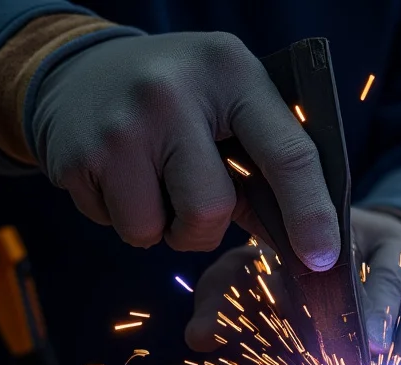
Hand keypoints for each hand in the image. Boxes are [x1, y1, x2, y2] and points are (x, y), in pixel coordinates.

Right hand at [30, 32, 338, 269]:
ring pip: (158, 230)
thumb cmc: (180, 97)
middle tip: (195, 201)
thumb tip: (302, 247)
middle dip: (208, 228)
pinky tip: (123, 178)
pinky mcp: (79, 159)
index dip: (310, 214)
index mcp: (231, 73)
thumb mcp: (230, 102)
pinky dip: (128, 219)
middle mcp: (172, 94)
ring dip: (163, 228)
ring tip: (155, 182)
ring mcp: (119, 127)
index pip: (288, 153)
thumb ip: (265, 163)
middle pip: (212, 208)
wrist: (80, 70)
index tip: (322, 258)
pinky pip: (118, 228)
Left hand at [186, 208, 400, 364]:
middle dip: (386, 320)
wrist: (383, 242)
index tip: (332, 331)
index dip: (337, 298)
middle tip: (376, 357)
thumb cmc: (306, 266)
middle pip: (393, 278)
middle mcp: (392, 240)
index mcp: (343, 226)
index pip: (342, 258)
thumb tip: (199, 338)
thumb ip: (227, 298)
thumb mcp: (261, 268)